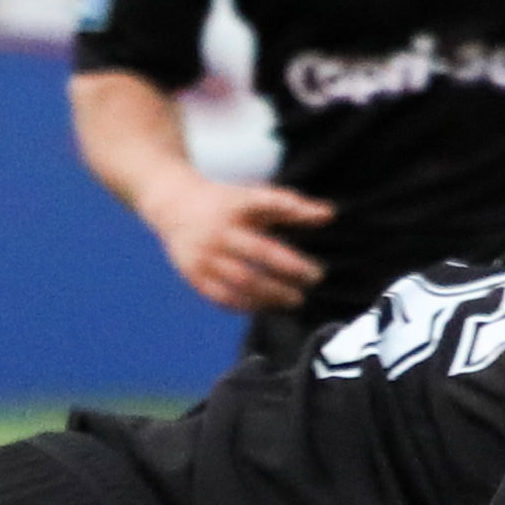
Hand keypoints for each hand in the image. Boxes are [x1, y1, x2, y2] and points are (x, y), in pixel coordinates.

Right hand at [146, 177, 333, 313]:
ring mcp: (203, 255)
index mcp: (235, 206)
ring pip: (242, 281)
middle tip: (316, 277)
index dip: (297, 214)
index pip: (270, 205)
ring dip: (272, 294)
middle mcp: (218, 231)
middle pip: (259, 252)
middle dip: (291, 269)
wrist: (173, 206)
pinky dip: (246, 305)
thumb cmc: (226, 204)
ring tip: (295, 300)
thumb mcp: (253, 197)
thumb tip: (330, 216)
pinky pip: (222, 297)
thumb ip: (291, 206)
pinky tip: (266, 307)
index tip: (322, 224)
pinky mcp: (192, 275)